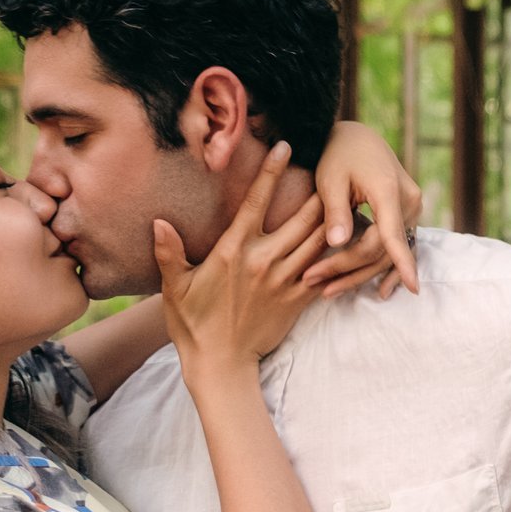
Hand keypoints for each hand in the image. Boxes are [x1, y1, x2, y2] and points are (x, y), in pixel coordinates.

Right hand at [155, 141, 328, 373]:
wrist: (222, 364)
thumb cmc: (194, 324)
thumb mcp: (174, 288)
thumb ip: (169, 253)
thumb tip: (158, 222)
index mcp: (233, 251)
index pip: (255, 202)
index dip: (271, 171)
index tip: (285, 147)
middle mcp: (264, 261)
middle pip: (302, 217)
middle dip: (320, 189)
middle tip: (334, 164)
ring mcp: (285, 281)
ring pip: (319, 241)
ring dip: (335, 217)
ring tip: (350, 193)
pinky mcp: (299, 300)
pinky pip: (326, 271)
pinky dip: (339, 252)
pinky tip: (352, 236)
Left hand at [303, 119, 422, 298]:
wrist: (356, 137)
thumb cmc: (339, 154)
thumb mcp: (330, 179)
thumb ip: (335, 211)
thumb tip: (338, 243)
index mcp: (389, 190)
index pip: (393, 235)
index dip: (401, 263)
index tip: (413, 288)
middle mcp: (408, 201)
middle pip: (382, 250)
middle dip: (349, 270)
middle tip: (316, 285)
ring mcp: (411, 209)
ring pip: (389, 252)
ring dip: (361, 273)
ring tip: (329, 290)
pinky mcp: (407, 214)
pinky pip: (399, 246)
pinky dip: (388, 267)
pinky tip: (383, 290)